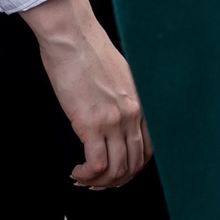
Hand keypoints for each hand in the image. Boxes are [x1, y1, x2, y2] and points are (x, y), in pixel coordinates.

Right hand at [22, 0, 150, 189]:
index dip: (133, 167)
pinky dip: (86, 174)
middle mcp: (133, 114)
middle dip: (116, 180)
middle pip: (133, 164)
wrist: (71, 36)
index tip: (118, 172)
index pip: (148, 149)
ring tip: (84, 179)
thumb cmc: (87, 49)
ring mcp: (113, 121)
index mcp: (141, 102)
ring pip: (115, 169)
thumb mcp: (118, 74)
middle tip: (98, 182)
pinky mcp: (90, 124)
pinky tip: (76, 171)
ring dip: (99, 182)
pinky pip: (95, 164)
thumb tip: (114, 114)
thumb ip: (122, 97)